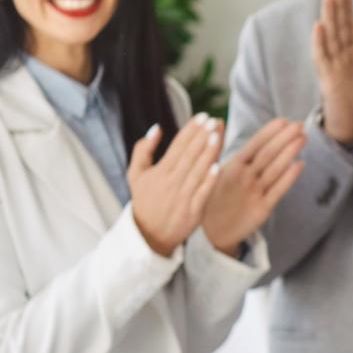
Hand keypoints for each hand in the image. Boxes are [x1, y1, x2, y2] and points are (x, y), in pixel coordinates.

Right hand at [128, 113, 220, 257]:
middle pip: (189, 155)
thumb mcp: (136, 174)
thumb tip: (156, 128)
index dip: (190, 130)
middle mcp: (171, 182)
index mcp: (160, 171)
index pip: (178, 146)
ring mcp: (182, 197)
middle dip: (201, 137)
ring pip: (197, 171)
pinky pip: (202, 194)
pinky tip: (217, 167)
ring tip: (217, 136)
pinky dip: (208, 181)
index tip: (202, 116)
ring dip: (207, 153)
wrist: (149, 235)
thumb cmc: (145, 201)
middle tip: (213, 120)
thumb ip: (143, 150)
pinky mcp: (192, 211)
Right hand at [202, 117, 306, 254]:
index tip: (285, 120)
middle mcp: (243, 178)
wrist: (212, 231)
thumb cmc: (216, 194)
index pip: (254, 145)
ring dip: (290, 152)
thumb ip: (221, 146)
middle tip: (300, 125)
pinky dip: (289, 178)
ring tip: (303, 138)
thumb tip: (218, 120)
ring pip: (274, 170)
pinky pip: (278, 191)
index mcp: (232, 166)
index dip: (270, 132)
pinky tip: (300, 165)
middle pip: (267, 154)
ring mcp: (253, 193)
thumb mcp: (213, 169)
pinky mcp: (262, 209)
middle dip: (284, 138)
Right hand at [311, 0, 352, 144]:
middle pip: (337, 28)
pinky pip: (322, 58)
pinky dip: (319, 43)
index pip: (348, 28)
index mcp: (350, 56)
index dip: (347, 10)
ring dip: (328, 18)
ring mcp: (331, 68)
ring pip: (328, 38)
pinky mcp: (327, 79)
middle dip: (337, 7)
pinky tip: (318, 26)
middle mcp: (338, 58)